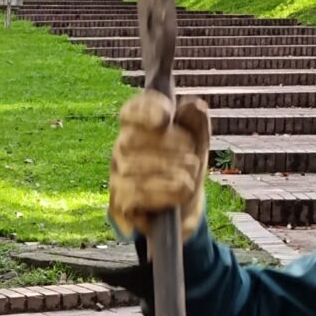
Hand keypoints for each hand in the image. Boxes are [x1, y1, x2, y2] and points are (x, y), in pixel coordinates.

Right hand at [109, 92, 211, 239]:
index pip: (131, 111)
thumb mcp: (198, 144)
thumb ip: (196, 123)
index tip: (165, 118)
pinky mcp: (120, 202)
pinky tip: (181, 192)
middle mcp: (121, 147)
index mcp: (137, 126)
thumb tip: (194, 105)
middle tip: (192, 159)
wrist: (184, 211)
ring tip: (189, 178)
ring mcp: (118, 175)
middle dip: (172, 148)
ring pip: (138, 167)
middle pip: (134, 139)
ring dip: (175, 173)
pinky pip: (138, 193)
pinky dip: (167, 193)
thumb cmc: (185, 169)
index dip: (145, 112)